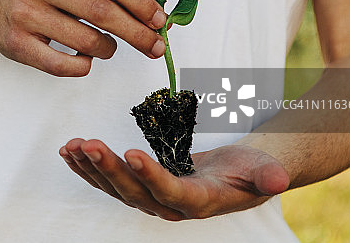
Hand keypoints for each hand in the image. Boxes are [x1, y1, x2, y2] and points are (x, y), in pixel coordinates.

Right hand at [0, 0, 166, 76]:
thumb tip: (151, 11)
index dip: (139, 1)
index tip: (159, 19)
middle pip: (102, 12)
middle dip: (137, 32)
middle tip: (156, 46)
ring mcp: (25, 14)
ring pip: (87, 41)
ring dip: (108, 49)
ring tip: (108, 47)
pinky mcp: (17, 44)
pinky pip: (63, 65)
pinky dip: (84, 65)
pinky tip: (86, 59)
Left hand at [59, 139, 289, 220]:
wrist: (239, 175)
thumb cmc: (252, 169)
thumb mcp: (265, 169)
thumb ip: (268, 175)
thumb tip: (278, 179)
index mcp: (198, 201)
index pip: (170, 192)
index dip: (151, 175)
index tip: (132, 152)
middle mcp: (169, 206)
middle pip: (134, 191)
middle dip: (109, 168)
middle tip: (88, 143)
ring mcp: (151, 198)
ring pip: (116, 187)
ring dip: (92, 167)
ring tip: (73, 146)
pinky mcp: (140, 187)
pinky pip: (109, 180)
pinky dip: (88, 166)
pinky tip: (70, 151)